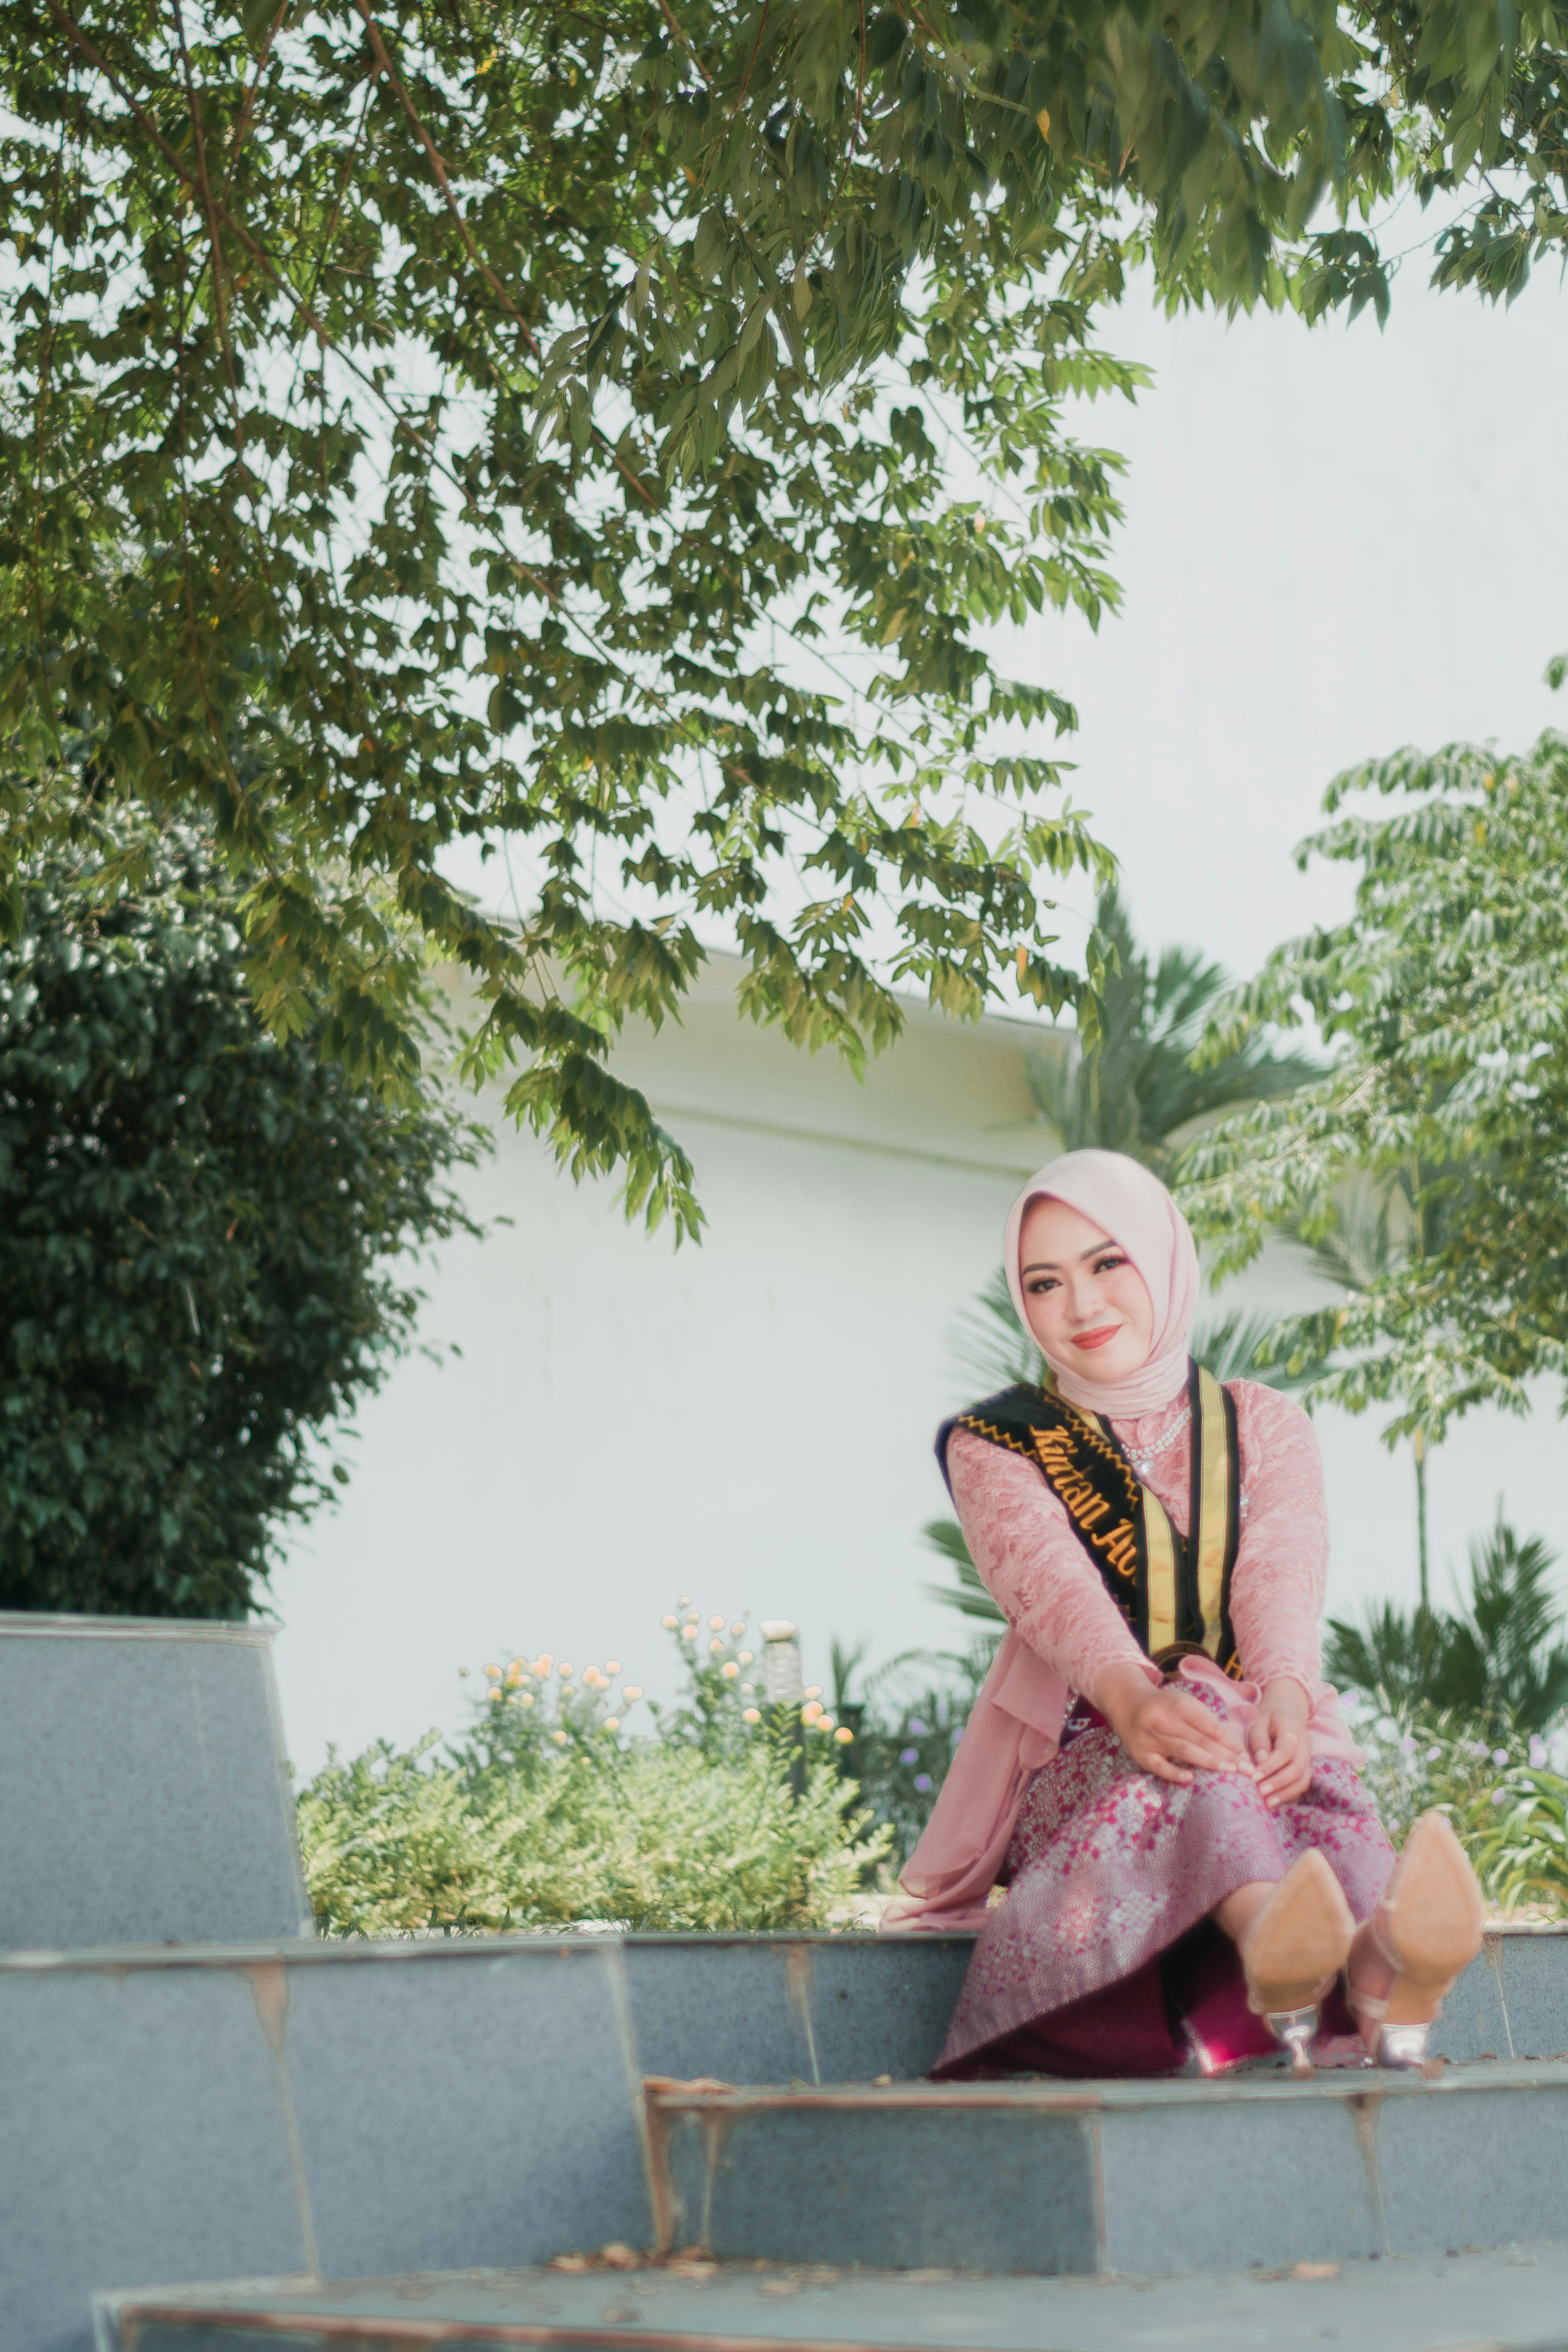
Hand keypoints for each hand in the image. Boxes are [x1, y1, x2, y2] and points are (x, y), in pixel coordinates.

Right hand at [1095, 1664, 1253, 1786]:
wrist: (1127, 1702)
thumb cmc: (1165, 1706)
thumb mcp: (1185, 1703)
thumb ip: (1206, 1721)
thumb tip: (1233, 1747)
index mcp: (1178, 1704)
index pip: (1209, 1724)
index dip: (1229, 1741)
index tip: (1245, 1755)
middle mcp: (1163, 1719)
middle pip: (1199, 1739)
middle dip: (1225, 1755)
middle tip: (1246, 1769)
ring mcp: (1150, 1737)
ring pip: (1183, 1750)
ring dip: (1208, 1762)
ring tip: (1230, 1772)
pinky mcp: (1140, 1753)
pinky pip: (1158, 1765)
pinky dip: (1173, 1773)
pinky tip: (1190, 1779)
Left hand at [1246, 1679, 1313, 1809]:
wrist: (1288, 1708)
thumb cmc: (1269, 1716)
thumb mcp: (1258, 1721)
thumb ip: (1259, 1741)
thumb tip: (1259, 1763)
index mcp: (1292, 1728)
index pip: (1285, 1751)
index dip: (1270, 1766)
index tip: (1253, 1777)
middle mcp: (1306, 1744)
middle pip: (1299, 1768)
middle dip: (1279, 1783)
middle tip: (1260, 1793)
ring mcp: (1308, 1756)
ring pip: (1304, 1779)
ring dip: (1286, 1793)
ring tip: (1267, 1803)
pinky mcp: (1306, 1766)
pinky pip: (1302, 1783)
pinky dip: (1289, 1794)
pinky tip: (1274, 1801)